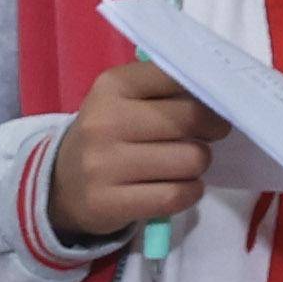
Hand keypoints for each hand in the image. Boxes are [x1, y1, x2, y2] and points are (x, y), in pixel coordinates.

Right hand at [47, 60, 219, 235]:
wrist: (63, 184)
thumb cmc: (109, 134)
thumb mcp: (125, 98)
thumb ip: (167, 87)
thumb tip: (219, 91)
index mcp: (112, 86)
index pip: (179, 78)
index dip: (208, 94)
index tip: (211, 107)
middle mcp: (105, 122)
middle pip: (191, 119)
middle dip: (211, 131)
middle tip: (203, 137)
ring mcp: (103, 165)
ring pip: (190, 160)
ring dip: (198, 165)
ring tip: (183, 165)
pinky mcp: (108, 203)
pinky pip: (176, 196)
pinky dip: (190, 193)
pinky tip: (181, 188)